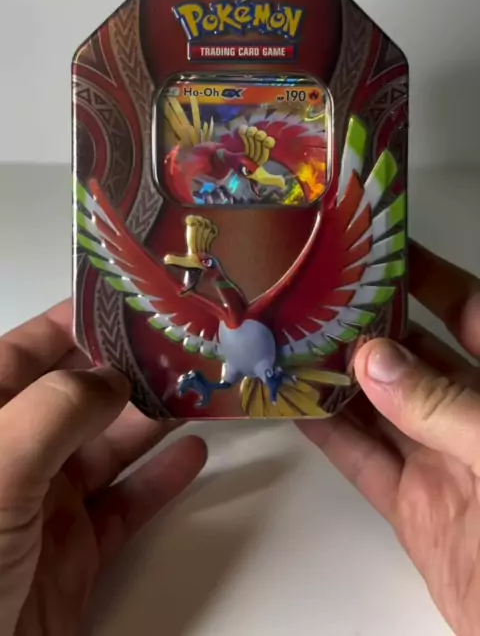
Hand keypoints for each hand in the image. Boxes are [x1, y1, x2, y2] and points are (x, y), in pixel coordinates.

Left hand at [0, 302, 206, 635]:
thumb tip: (109, 377)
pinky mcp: (74, 554)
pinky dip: (160, 479)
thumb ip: (56, 410)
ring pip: (109, 446)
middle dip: (128, 369)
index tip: (125, 301)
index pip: (26, 353)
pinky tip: (191, 453)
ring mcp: (44, 506)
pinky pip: (125, 505)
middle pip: (79, 397)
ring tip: (198, 388)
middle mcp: (13, 457)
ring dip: (152, 418)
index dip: (73, 323)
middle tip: (181, 344)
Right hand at [299, 242, 479, 635]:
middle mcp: (477, 416)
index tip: (378, 250)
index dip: (427, 278)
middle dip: (367, 324)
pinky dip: (330, 436)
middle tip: (315, 295)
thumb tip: (377, 359)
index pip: (470, 311)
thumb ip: (447, 406)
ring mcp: (446, 461)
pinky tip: (296, 408)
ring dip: (336, 377)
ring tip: (290, 341)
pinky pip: (365, 463)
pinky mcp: (418, 509)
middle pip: (414, 355)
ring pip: (380, 406)